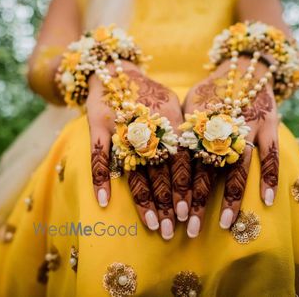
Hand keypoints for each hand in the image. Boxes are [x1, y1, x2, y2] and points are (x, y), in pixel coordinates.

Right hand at [86, 62, 191, 239]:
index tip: (187, 213)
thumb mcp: (172, 105)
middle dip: (168, 203)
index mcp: (172, 121)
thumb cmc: (148, 92)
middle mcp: (150, 126)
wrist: (115, 68)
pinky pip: (100, 156)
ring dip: (144, 200)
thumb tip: (199, 162)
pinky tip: (103, 201)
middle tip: (172, 231)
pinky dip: (101, 179)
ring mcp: (123, 126)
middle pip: (161, 172)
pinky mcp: (99, 125)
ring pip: (135, 170)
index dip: (184, 189)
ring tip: (152, 225)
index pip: (182, 162)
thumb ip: (183, 131)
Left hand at [182, 57, 279, 237]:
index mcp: (199, 121)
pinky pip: (270, 154)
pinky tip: (267, 200)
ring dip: (230, 197)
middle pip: (207, 170)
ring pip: (236, 167)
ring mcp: (248, 125)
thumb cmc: (212, 88)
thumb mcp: (190, 103)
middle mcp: (221, 126)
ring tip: (225, 223)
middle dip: (198, 201)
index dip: (178, 188)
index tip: (172, 212)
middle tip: (190, 229)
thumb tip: (167, 156)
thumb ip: (183, 129)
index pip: (185, 162)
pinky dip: (269, 177)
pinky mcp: (269, 124)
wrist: (245, 64)